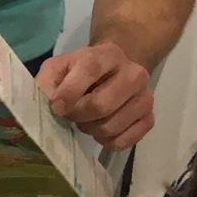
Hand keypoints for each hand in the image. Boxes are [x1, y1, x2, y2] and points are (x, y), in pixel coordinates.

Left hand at [38, 43, 152, 149]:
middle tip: (70, 114)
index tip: (56, 107)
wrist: (113, 73)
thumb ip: (47, 82)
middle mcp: (133, 74)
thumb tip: (48, 104)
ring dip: (90, 129)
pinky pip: (124, 141)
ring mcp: (145, 97)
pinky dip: (106, 141)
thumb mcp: (59, 68)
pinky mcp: (149, 118)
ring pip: (112, 126)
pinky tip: (100, 131)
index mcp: (107, 55)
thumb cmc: (80, 72)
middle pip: (102, 105)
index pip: (90, 69)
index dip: (70, 91)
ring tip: (85, 120)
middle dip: (78, 115)